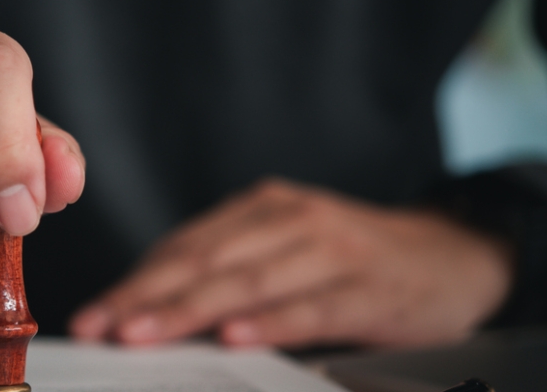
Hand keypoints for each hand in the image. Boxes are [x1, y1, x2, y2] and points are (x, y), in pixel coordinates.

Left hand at [69, 178, 510, 348]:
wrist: (454, 253)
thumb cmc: (355, 260)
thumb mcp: (289, 250)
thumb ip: (231, 272)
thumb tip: (153, 312)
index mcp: (264, 210)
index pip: (185, 247)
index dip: (134, 282)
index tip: (93, 315)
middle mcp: (292, 220)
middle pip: (206, 261)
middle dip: (146, 297)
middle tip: (102, 327)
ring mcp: (333, 251)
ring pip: (249, 281)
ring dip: (191, 309)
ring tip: (144, 334)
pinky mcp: (370, 288)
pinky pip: (313, 307)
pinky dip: (271, 323)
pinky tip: (236, 337)